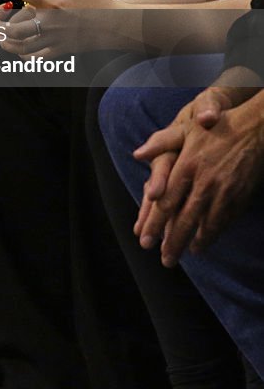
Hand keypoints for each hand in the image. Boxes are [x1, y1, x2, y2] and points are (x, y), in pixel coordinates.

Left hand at [133, 87, 263, 264]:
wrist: (255, 129)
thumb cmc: (216, 127)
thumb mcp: (185, 129)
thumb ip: (160, 142)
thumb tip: (137, 155)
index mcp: (186, 165)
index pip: (166, 201)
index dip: (155, 223)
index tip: (145, 241)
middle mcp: (203, 182)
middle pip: (185, 219)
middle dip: (173, 243)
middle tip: (165, 261)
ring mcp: (224, 191)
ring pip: (206, 225)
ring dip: (195, 242)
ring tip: (186, 254)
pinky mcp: (239, 197)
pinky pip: (224, 221)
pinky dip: (214, 234)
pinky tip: (207, 240)